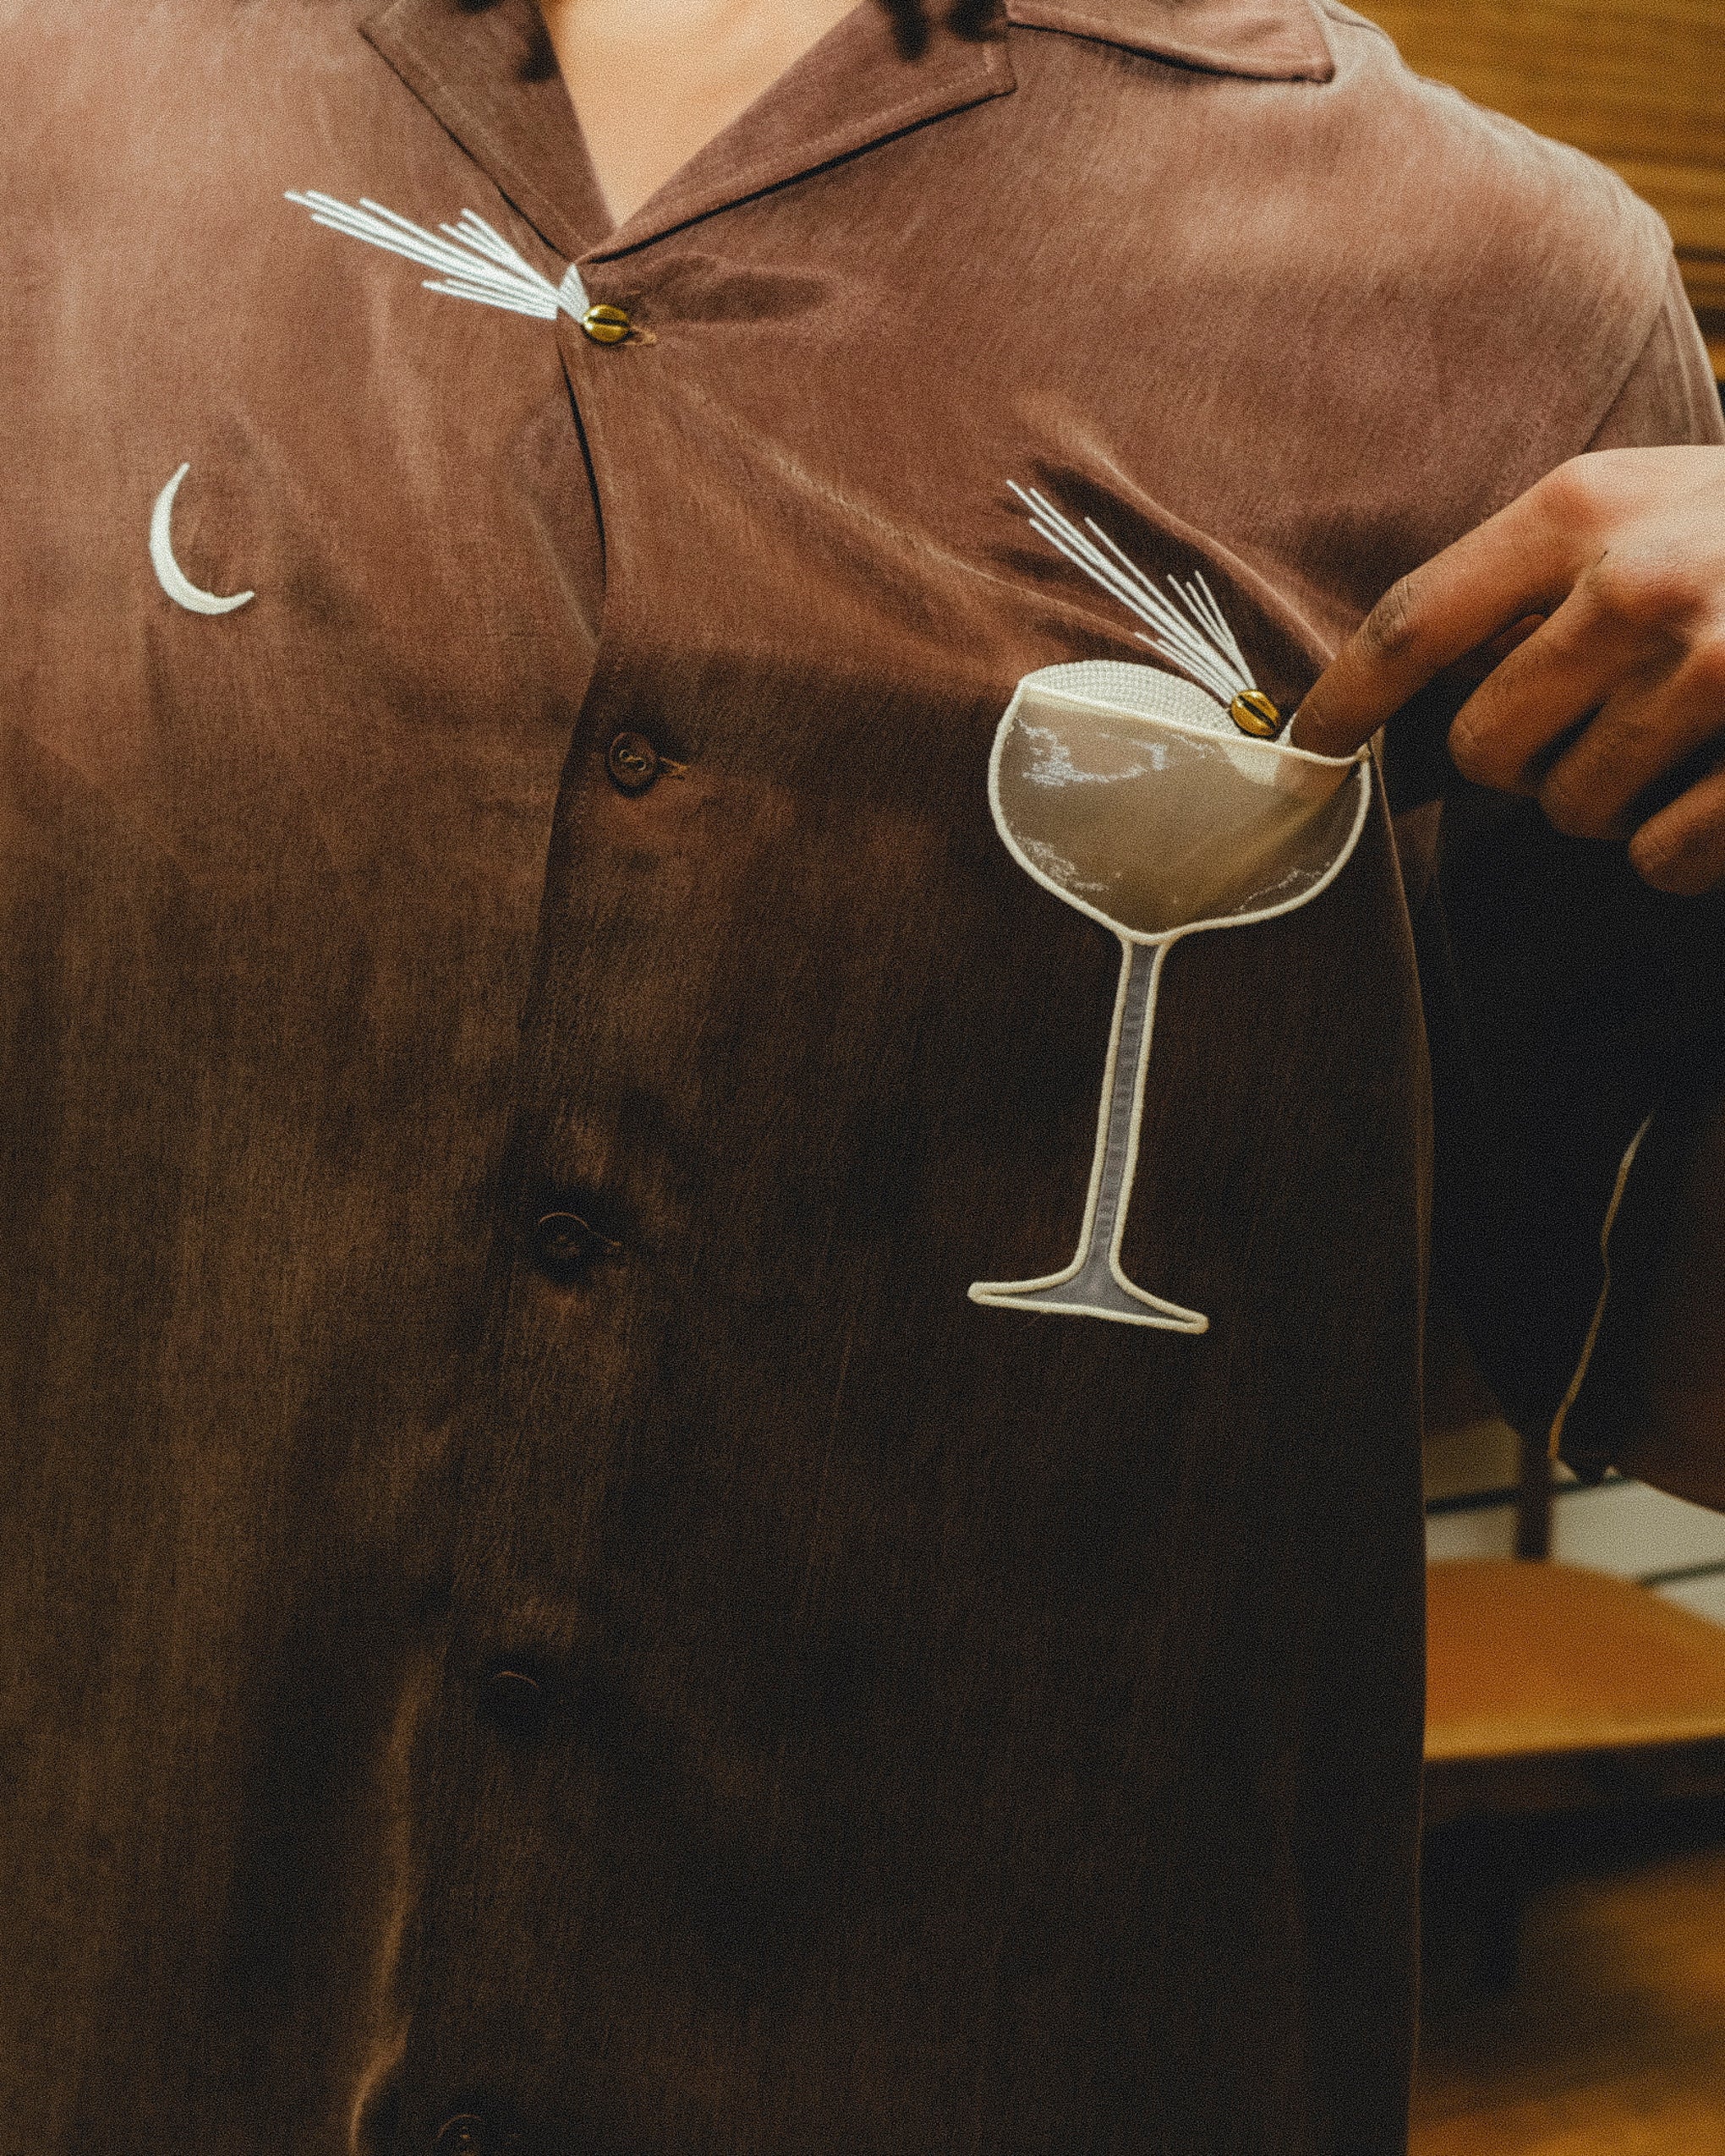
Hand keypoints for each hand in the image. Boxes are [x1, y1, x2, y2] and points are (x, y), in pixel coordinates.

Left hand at [1293, 447, 1724, 893]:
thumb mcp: (1654, 502)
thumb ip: (1540, 578)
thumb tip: (1421, 693)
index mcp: (1589, 508)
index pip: (1412, 623)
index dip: (1340, 702)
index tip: (1302, 750)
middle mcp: (1642, 587)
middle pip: (1482, 750)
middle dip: (1521, 760)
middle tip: (1594, 722)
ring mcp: (1717, 678)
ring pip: (1569, 813)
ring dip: (1610, 799)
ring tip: (1683, 737)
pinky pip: (1657, 863)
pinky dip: (1682, 846)